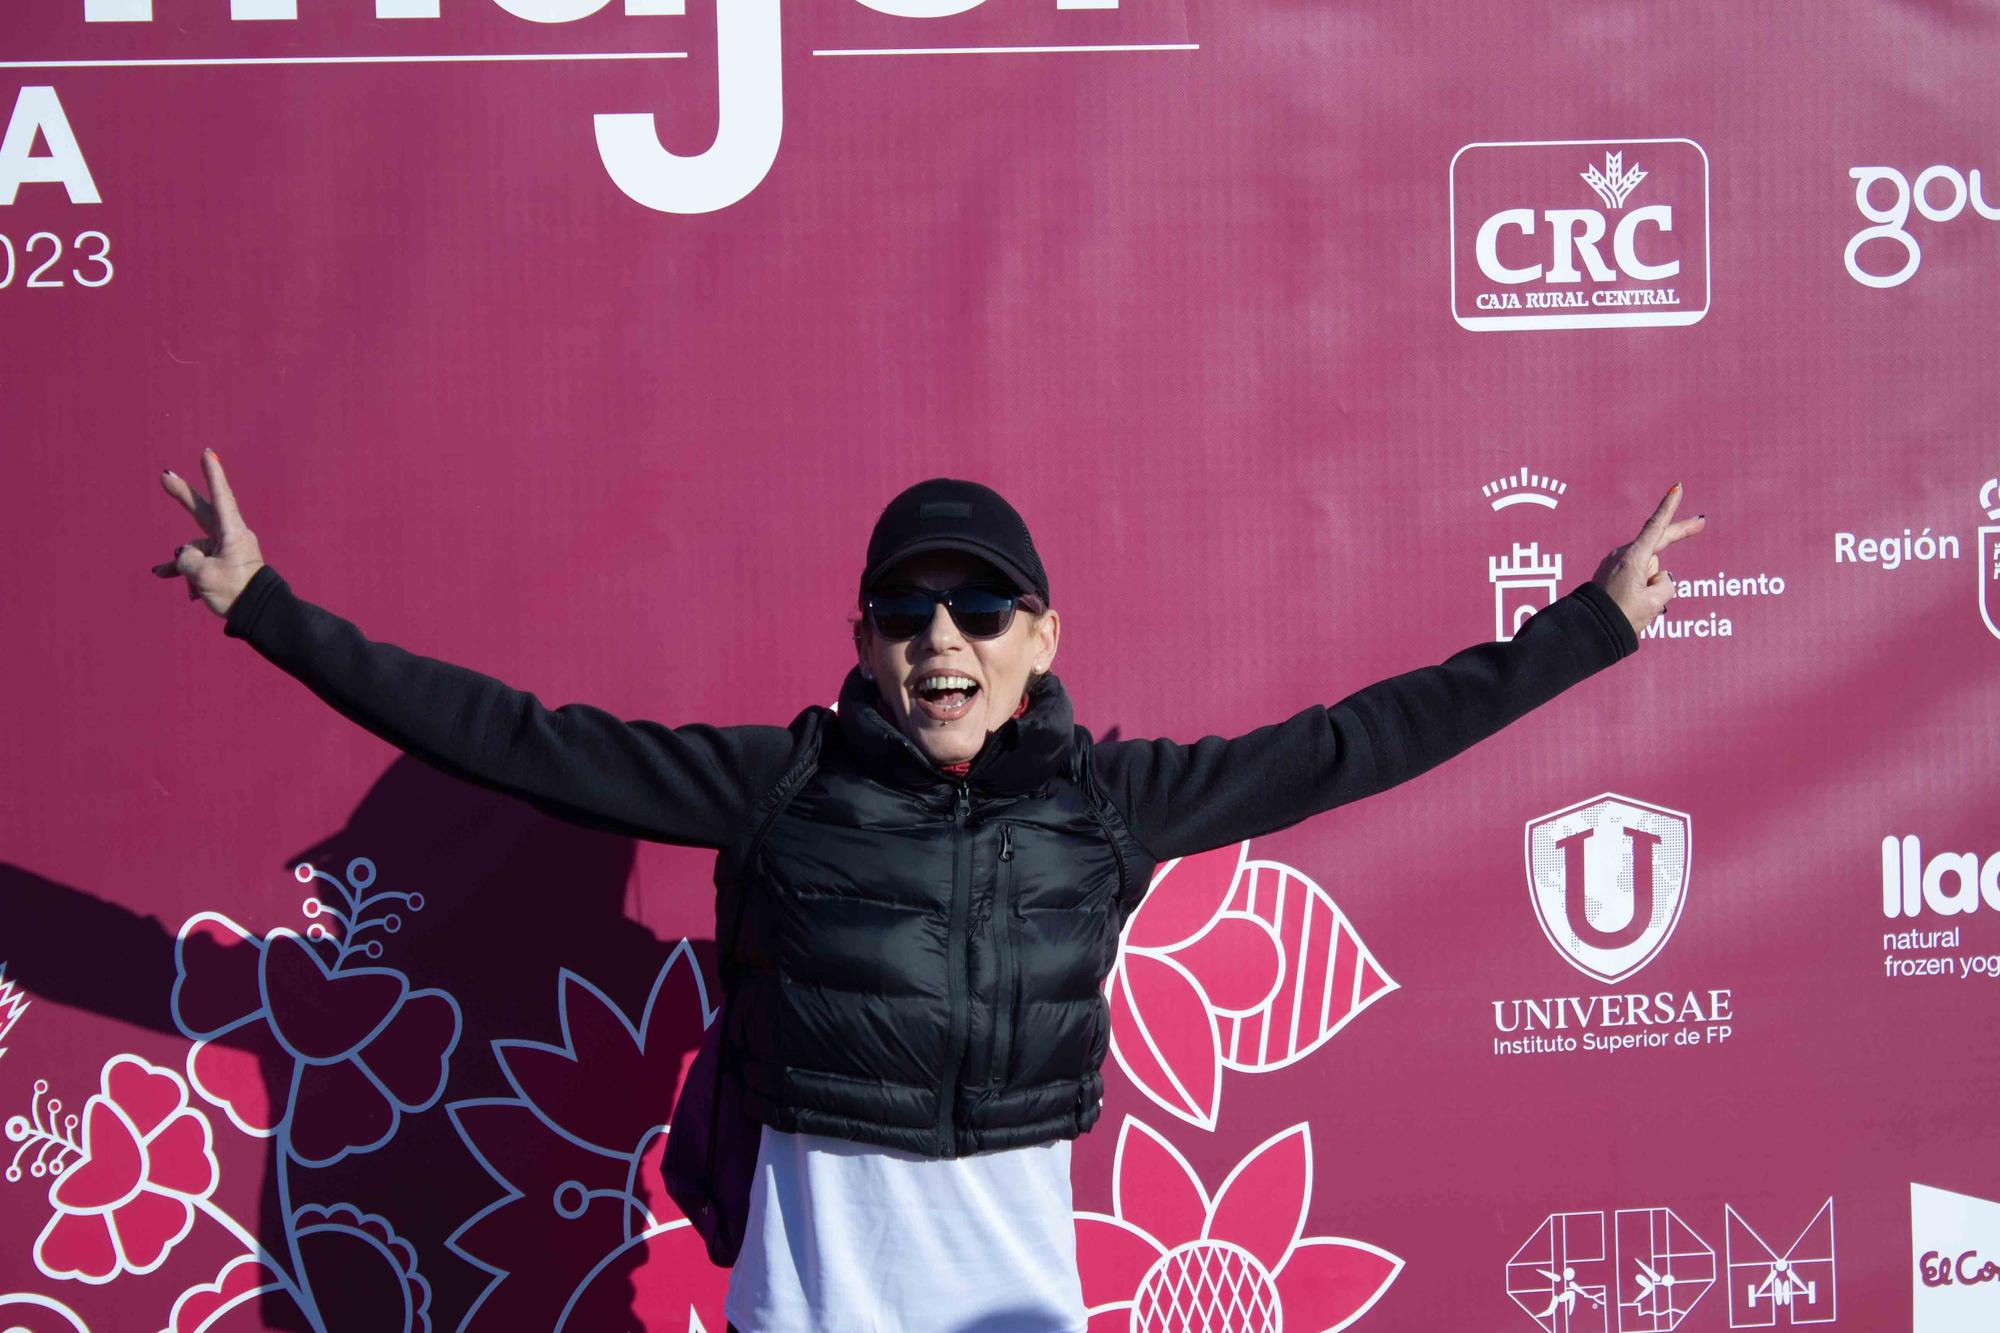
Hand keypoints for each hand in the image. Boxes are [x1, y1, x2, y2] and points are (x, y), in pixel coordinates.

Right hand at [150, 448, 265, 619]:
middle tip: (165, 476)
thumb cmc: (235, 592)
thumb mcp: (203, 575)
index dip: (213, 474)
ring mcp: (226, 550)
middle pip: (202, 512)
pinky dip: (186, 572)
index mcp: (232, 532)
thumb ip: (186, 559)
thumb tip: (184, 555)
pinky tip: (167, 578)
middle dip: (182, 497)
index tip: (207, 453)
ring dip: (182, 566)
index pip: (221, 497)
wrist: (259, 615)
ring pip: (194, 549)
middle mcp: (230, 537)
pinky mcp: (222, 564)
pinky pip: (198, 563)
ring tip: (177, 580)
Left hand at [1590, 484, 1706, 637]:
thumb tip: (1661, 578)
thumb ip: (1666, 586)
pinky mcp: (1613, 576)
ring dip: (1654, 587)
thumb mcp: (1654, 603)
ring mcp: (1616, 565)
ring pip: (1651, 571)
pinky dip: (1645, 589)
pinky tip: (1634, 607)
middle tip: (1701, 522)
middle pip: (1658, 542)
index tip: (1677, 488)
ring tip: (1638, 607)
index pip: (1656, 528)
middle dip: (1679, 533)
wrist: (1589, 630)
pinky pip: (1640, 579)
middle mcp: (1623, 556)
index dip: (1669, 508)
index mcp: (1632, 558)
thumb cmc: (1620, 617)